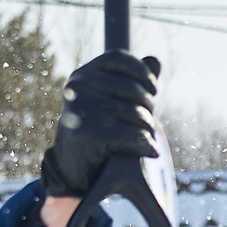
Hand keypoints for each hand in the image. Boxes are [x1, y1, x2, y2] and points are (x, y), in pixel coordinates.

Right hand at [39, 52, 162, 201]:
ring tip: (146, 138)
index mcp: (82, 75)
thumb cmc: (96, 130)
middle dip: (147, 107)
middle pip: (133, 89)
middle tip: (148, 123)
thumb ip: (132, 81)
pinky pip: (133, 134)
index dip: (142, 72)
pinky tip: (150, 151)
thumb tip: (155, 61)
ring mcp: (82, 109)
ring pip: (136, 113)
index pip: (119, 59)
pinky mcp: (90, 133)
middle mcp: (79, 87)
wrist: (71, 167)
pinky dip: (147, 145)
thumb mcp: (110, 101)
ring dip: (148, 129)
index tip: (152, 90)